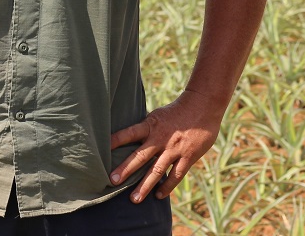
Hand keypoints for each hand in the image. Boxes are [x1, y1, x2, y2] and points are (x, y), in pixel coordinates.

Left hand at [108, 90, 223, 202]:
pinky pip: (176, 175)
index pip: (129, 133)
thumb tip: (129, 139)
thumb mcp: (158, 115)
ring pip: (157, 170)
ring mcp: (174, 149)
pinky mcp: (188, 156)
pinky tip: (158, 195)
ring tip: (134, 200)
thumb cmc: (178, 110)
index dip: (115, 141)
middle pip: (140, 156)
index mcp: (151, 125)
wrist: (204, 105)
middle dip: (125, 170)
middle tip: (112, 181)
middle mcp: (161, 138)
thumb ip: (147, 129)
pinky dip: (166, 186)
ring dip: (144, 186)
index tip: (101, 150)